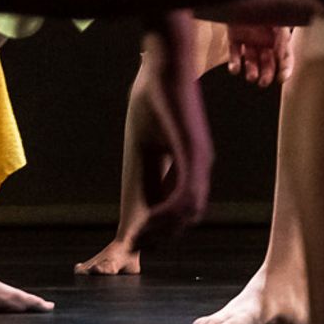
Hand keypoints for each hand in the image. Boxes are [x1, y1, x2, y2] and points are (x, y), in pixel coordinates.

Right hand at [123, 35, 214, 249]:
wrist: (165, 63)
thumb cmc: (154, 97)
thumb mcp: (146, 144)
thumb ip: (149, 172)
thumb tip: (139, 203)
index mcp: (185, 167)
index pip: (172, 211)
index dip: (151, 234)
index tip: (129, 253)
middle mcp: (197, 168)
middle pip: (182, 220)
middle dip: (154, 241)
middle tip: (125, 260)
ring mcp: (198, 160)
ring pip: (186, 213)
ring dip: (159, 232)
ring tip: (133, 245)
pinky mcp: (194, 150)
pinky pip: (185, 193)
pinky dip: (167, 214)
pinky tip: (146, 222)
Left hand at [225, 18, 295, 86]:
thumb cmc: (265, 2)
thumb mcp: (278, 18)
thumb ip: (282, 35)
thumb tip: (282, 53)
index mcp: (279, 36)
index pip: (286, 57)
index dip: (285, 69)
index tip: (282, 79)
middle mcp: (265, 40)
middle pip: (268, 63)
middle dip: (267, 74)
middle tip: (264, 83)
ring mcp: (250, 40)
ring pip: (252, 61)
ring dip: (252, 71)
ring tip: (251, 77)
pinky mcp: (235, 38)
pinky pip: (235, 53)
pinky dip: (235, 63)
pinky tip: (235, 69)